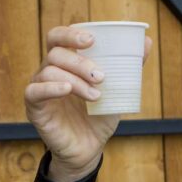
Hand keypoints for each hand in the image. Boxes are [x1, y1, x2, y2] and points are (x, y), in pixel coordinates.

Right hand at [26, 26, 152, 181]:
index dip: (71, 34)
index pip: (59, 37)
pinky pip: (34, 91)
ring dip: (77, 81)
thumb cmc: (100, 115)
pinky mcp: (34, 108)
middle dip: (80, 62)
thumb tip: (147, 41)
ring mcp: (40, 88)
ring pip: (49, 71)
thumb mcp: (118, 90)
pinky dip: (50, 87)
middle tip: (102, 76)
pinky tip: (67, 90)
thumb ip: (130, 66)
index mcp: (66, 63)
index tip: (92, 39)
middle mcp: (49, 71)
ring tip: (97, 96)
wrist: (91, 148)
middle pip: (56, 53)